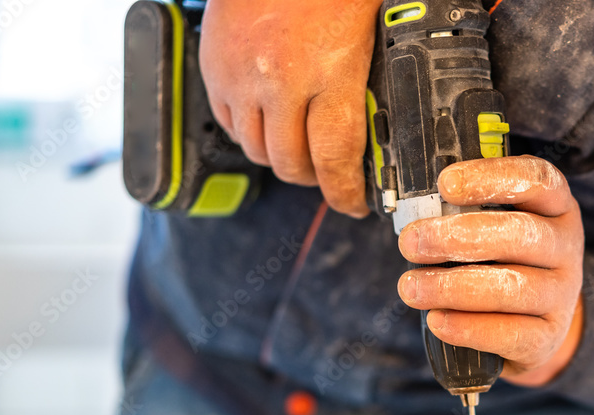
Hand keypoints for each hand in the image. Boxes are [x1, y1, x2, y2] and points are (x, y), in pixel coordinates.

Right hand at [199, 0, 380, 216]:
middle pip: (292, 165)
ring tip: (301, 147)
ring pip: (257, 150)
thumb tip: (381, 129)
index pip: (335, 158)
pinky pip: (227, 123)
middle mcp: (279, 81)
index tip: (355, 205)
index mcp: (328, 72)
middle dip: (315, 179)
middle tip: (331, 174)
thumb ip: (368, 82)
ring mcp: (239, 76)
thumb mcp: (370, 30)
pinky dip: (250, 131)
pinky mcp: (212, 66)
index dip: (345, 193)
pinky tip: (270, 119)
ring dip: (281, 158)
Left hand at [397, 156, 584, 386]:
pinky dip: (468, 327)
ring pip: (511, 288)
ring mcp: (562, 295)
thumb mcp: (494, 225)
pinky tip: (436, 320)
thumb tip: (417, 213)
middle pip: (520, 235)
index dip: (492, 179)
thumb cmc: (503, 261)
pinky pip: (510, 334)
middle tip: (410, 242)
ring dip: (452, 287)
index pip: (537, 181)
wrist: (532, 323)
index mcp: (555, 206)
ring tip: (411, 287)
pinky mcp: (548, 338)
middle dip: (457, 237)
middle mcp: (566, 247)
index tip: (445, 184)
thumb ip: (464, 212)